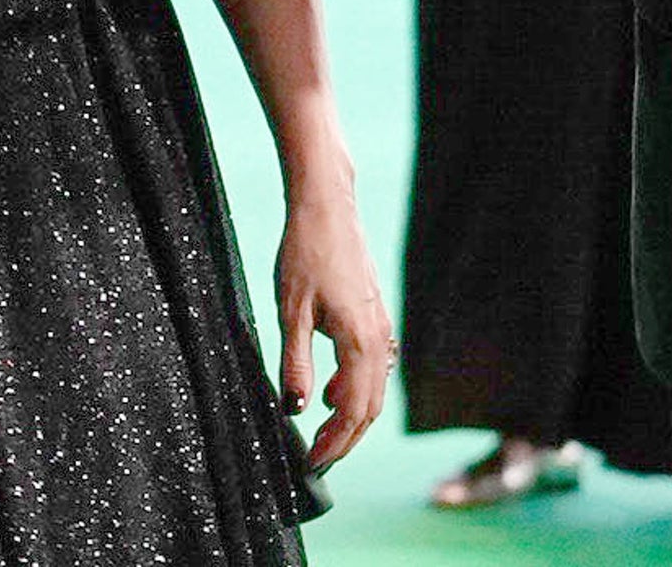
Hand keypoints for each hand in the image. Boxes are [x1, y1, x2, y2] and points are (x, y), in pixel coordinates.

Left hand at [274, 185, 390, 473]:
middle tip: (316, 463)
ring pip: (373, 390)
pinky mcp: (374, 316)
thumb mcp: (290, 311)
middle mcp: (378, 338)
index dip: (333, 444)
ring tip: (320, 436)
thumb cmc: (305, 253)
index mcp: (359, 341)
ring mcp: (380, 326)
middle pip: (368, 408)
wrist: (327, 207)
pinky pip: (372, 368)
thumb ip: (295, 362)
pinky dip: (354, 390)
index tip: (311, 465)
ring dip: (350, 418)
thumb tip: (295, 408)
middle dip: (344, 441)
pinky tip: (328, 391)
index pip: (351, 412)